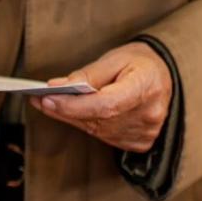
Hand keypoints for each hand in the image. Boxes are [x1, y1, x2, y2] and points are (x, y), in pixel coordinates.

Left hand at [29, 41, 171, 152]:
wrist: (162, 77)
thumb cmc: (138, 63)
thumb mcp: (115, 58)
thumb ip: (88, 74)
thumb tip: (58, 87)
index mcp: (147, 86)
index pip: (107, 104)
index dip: (75, 105)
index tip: (48, 98)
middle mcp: (149, 114)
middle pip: (99, 119)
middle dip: (66, 110)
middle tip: (39, 99)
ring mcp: (146, 132)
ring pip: (98, 131)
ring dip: (72, 118)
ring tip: (49, 103)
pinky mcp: (139, 142)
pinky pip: (104, 136)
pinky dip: (86, 124)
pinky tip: (71, 113)